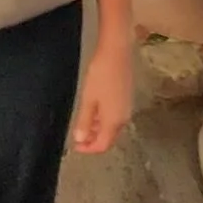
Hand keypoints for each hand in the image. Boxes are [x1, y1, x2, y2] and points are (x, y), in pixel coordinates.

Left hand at [72, 34, 133, 154]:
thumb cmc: (101, 74)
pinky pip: (115, 118)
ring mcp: (126, 108)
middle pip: (109, 138)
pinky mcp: (126, 99)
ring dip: (98, 131)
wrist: (117, 53)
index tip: (75, 147)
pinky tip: (94, 113)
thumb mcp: (88, 99)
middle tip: (78, 139)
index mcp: (114, 121)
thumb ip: (84, 121)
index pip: (103, 145)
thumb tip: (81, 140)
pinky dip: (104, 121)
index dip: (89, 149)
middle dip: (94, 142)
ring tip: (83, 127)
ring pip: (112, 128)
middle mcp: (123, 118)